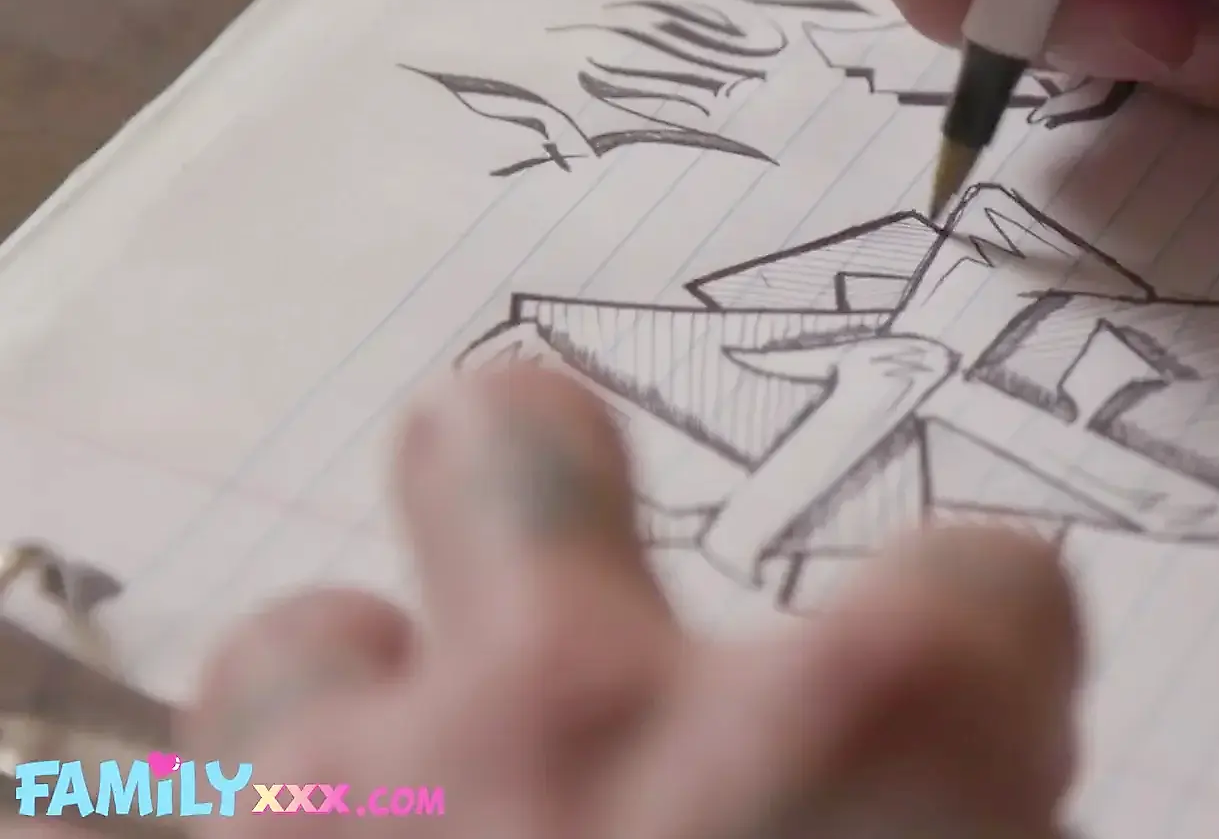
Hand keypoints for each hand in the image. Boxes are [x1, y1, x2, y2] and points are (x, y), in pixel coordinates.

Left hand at [174, 364, 1082, 836]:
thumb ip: (943, 790)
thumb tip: (928, 795)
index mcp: (875, 738)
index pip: (985, 588)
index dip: (992, 659)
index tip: (987, 730)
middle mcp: (600, 723)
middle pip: (521, 449)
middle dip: (546, 489)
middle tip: (573, 587)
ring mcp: (375, 815)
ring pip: (300, 651)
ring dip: (368, 732)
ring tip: (422, 821)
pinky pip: (193, 819)